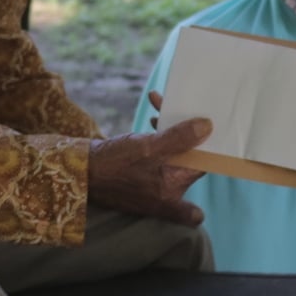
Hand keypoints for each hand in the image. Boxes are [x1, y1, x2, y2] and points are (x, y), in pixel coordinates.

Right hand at [87, 118, 210, 225]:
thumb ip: (180, 139)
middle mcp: (168, 190)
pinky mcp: (144, 173)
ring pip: (174, 151)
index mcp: (174, 189)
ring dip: (172, 128)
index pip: (205, 166)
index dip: (212, 145)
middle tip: (189, 110)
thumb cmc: (114, 164)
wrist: (80, 171)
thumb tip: (208, 127)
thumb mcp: (149, 148)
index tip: (214, 126)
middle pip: (191, 157)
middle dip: (189, 131)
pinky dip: (158, 134)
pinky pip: (159, 152)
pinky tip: (153, 114)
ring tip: (162, 106)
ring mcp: (155, 182)